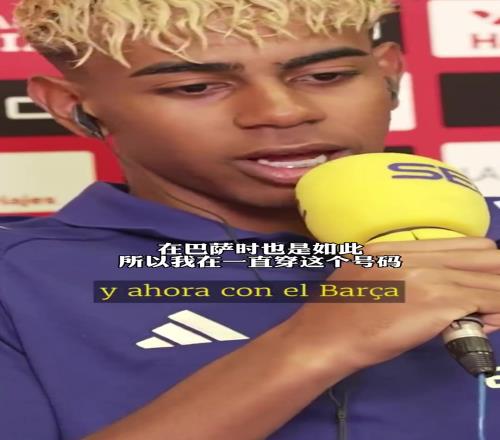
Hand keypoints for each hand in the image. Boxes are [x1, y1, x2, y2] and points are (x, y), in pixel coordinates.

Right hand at [284, 237, 499, 373]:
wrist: (322, 337)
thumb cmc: (335, 316)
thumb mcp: (362, 282)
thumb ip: (398, 278)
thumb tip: (431, 290)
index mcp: (392, 248)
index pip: (460, 245)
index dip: (478, 264)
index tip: (479, 283)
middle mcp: (413, 255)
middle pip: (483, 252)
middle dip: (494, 274)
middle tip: (488, 299)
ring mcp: (426, 276)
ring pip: (491, 278)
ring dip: (495, 295)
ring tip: (489, 315)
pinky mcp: (437, 301)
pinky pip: (489, 301)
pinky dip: (494, 312)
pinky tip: (486, 324)